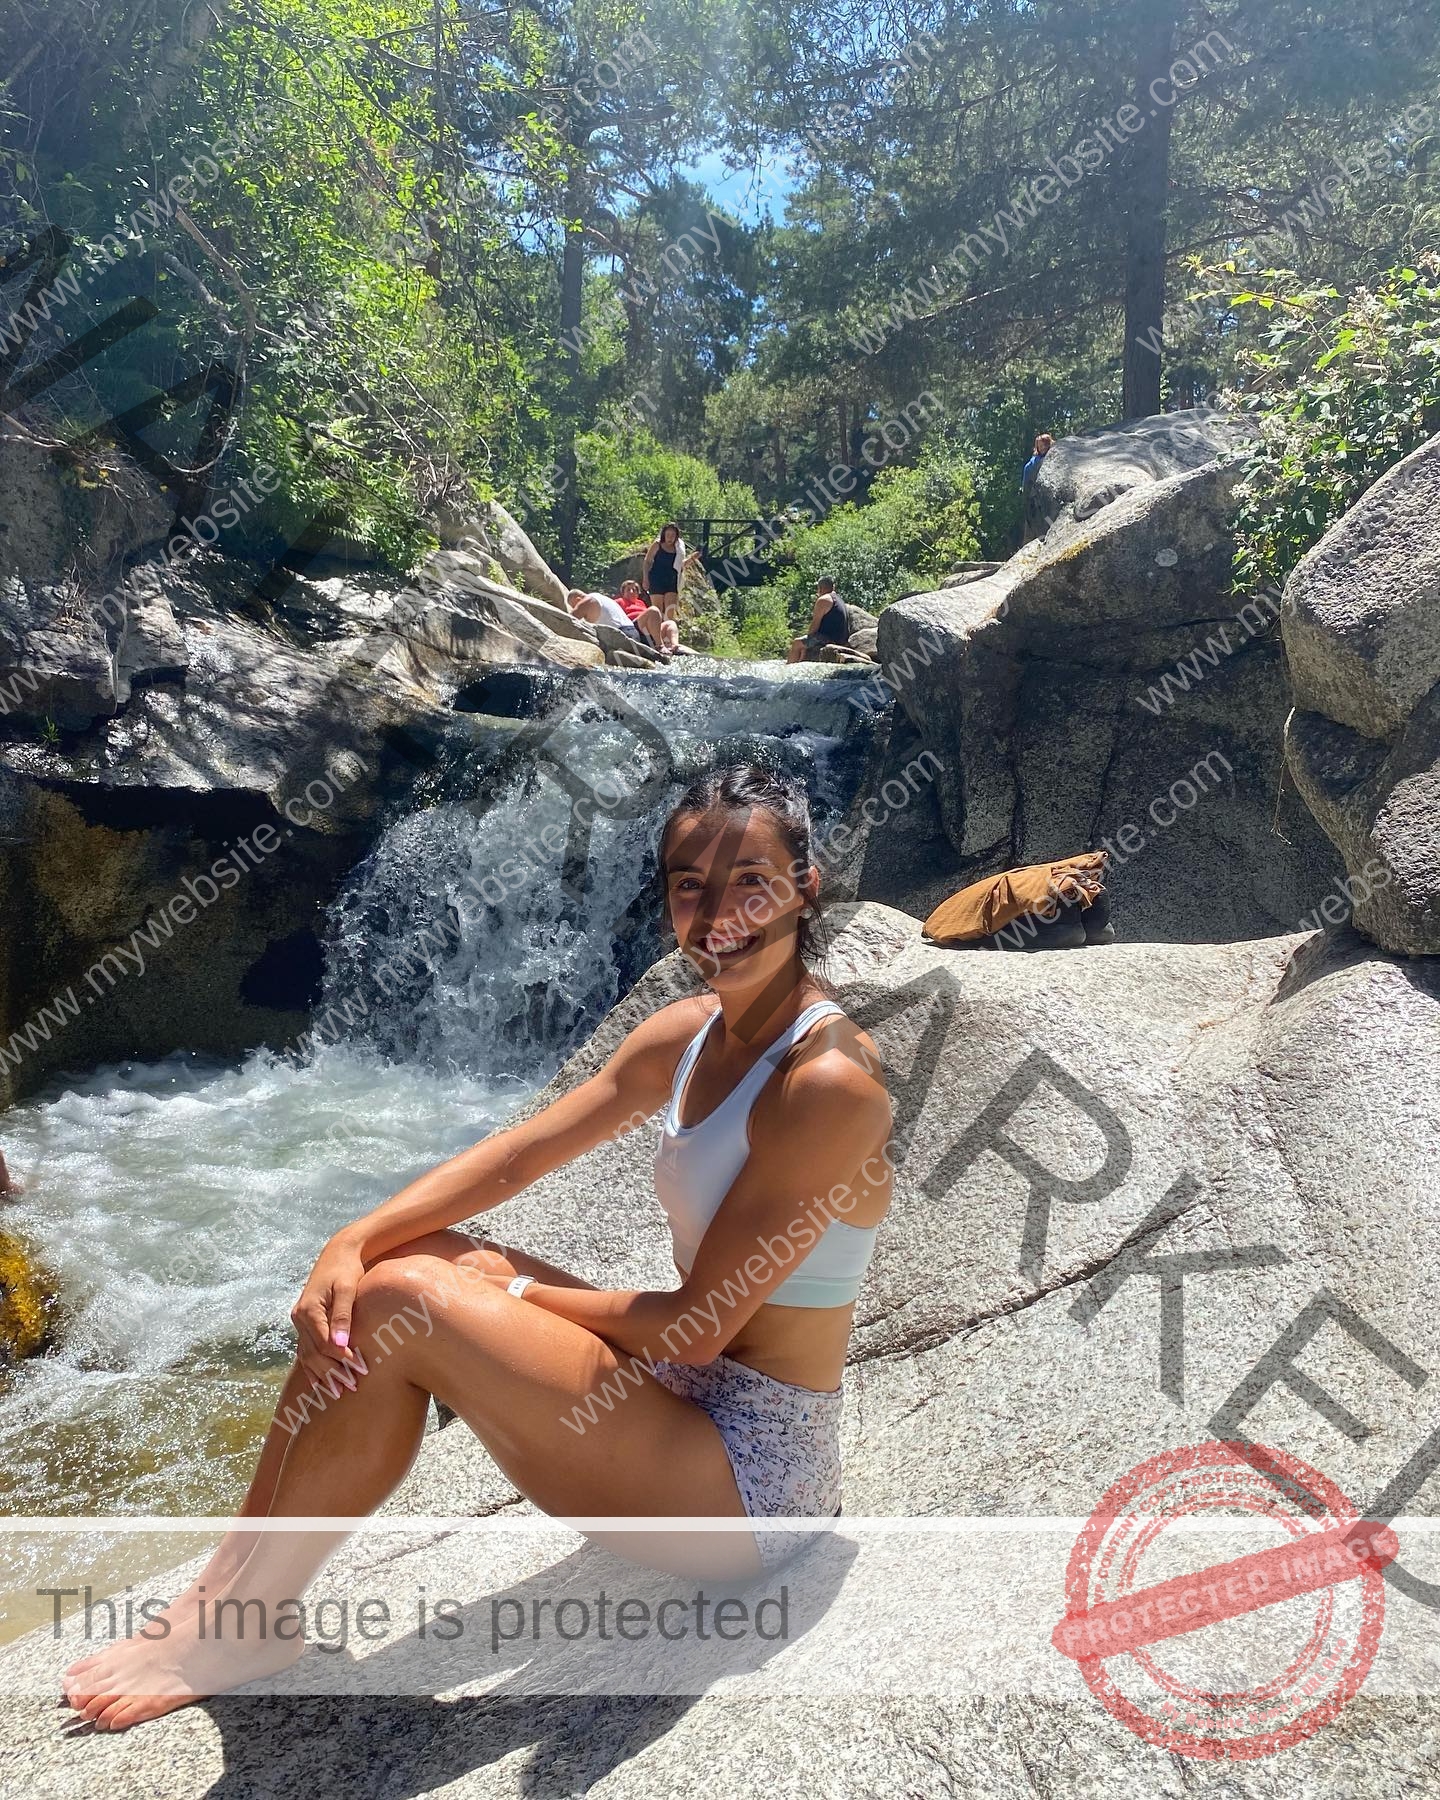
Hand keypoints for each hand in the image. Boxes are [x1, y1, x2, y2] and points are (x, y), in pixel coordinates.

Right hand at [291, 1236, 366, 1388]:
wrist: (338, 1253)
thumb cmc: (346, 1269)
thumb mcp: (347, 1289)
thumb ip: (343, 1316)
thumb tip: (340, 1346)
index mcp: (308, 1310)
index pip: (324, 1343)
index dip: (341, 1359)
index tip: (361, 1369)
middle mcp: (299, 1318)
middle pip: (314, 1353)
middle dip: (333, 1372)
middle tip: (353, 1386)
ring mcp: (299, 1322)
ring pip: (308, 1355)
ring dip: (323, 1375)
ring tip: (339, 1392)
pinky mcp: (304, 1324)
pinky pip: (305, 1351)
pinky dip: (312, 1368)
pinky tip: (320, 1383)